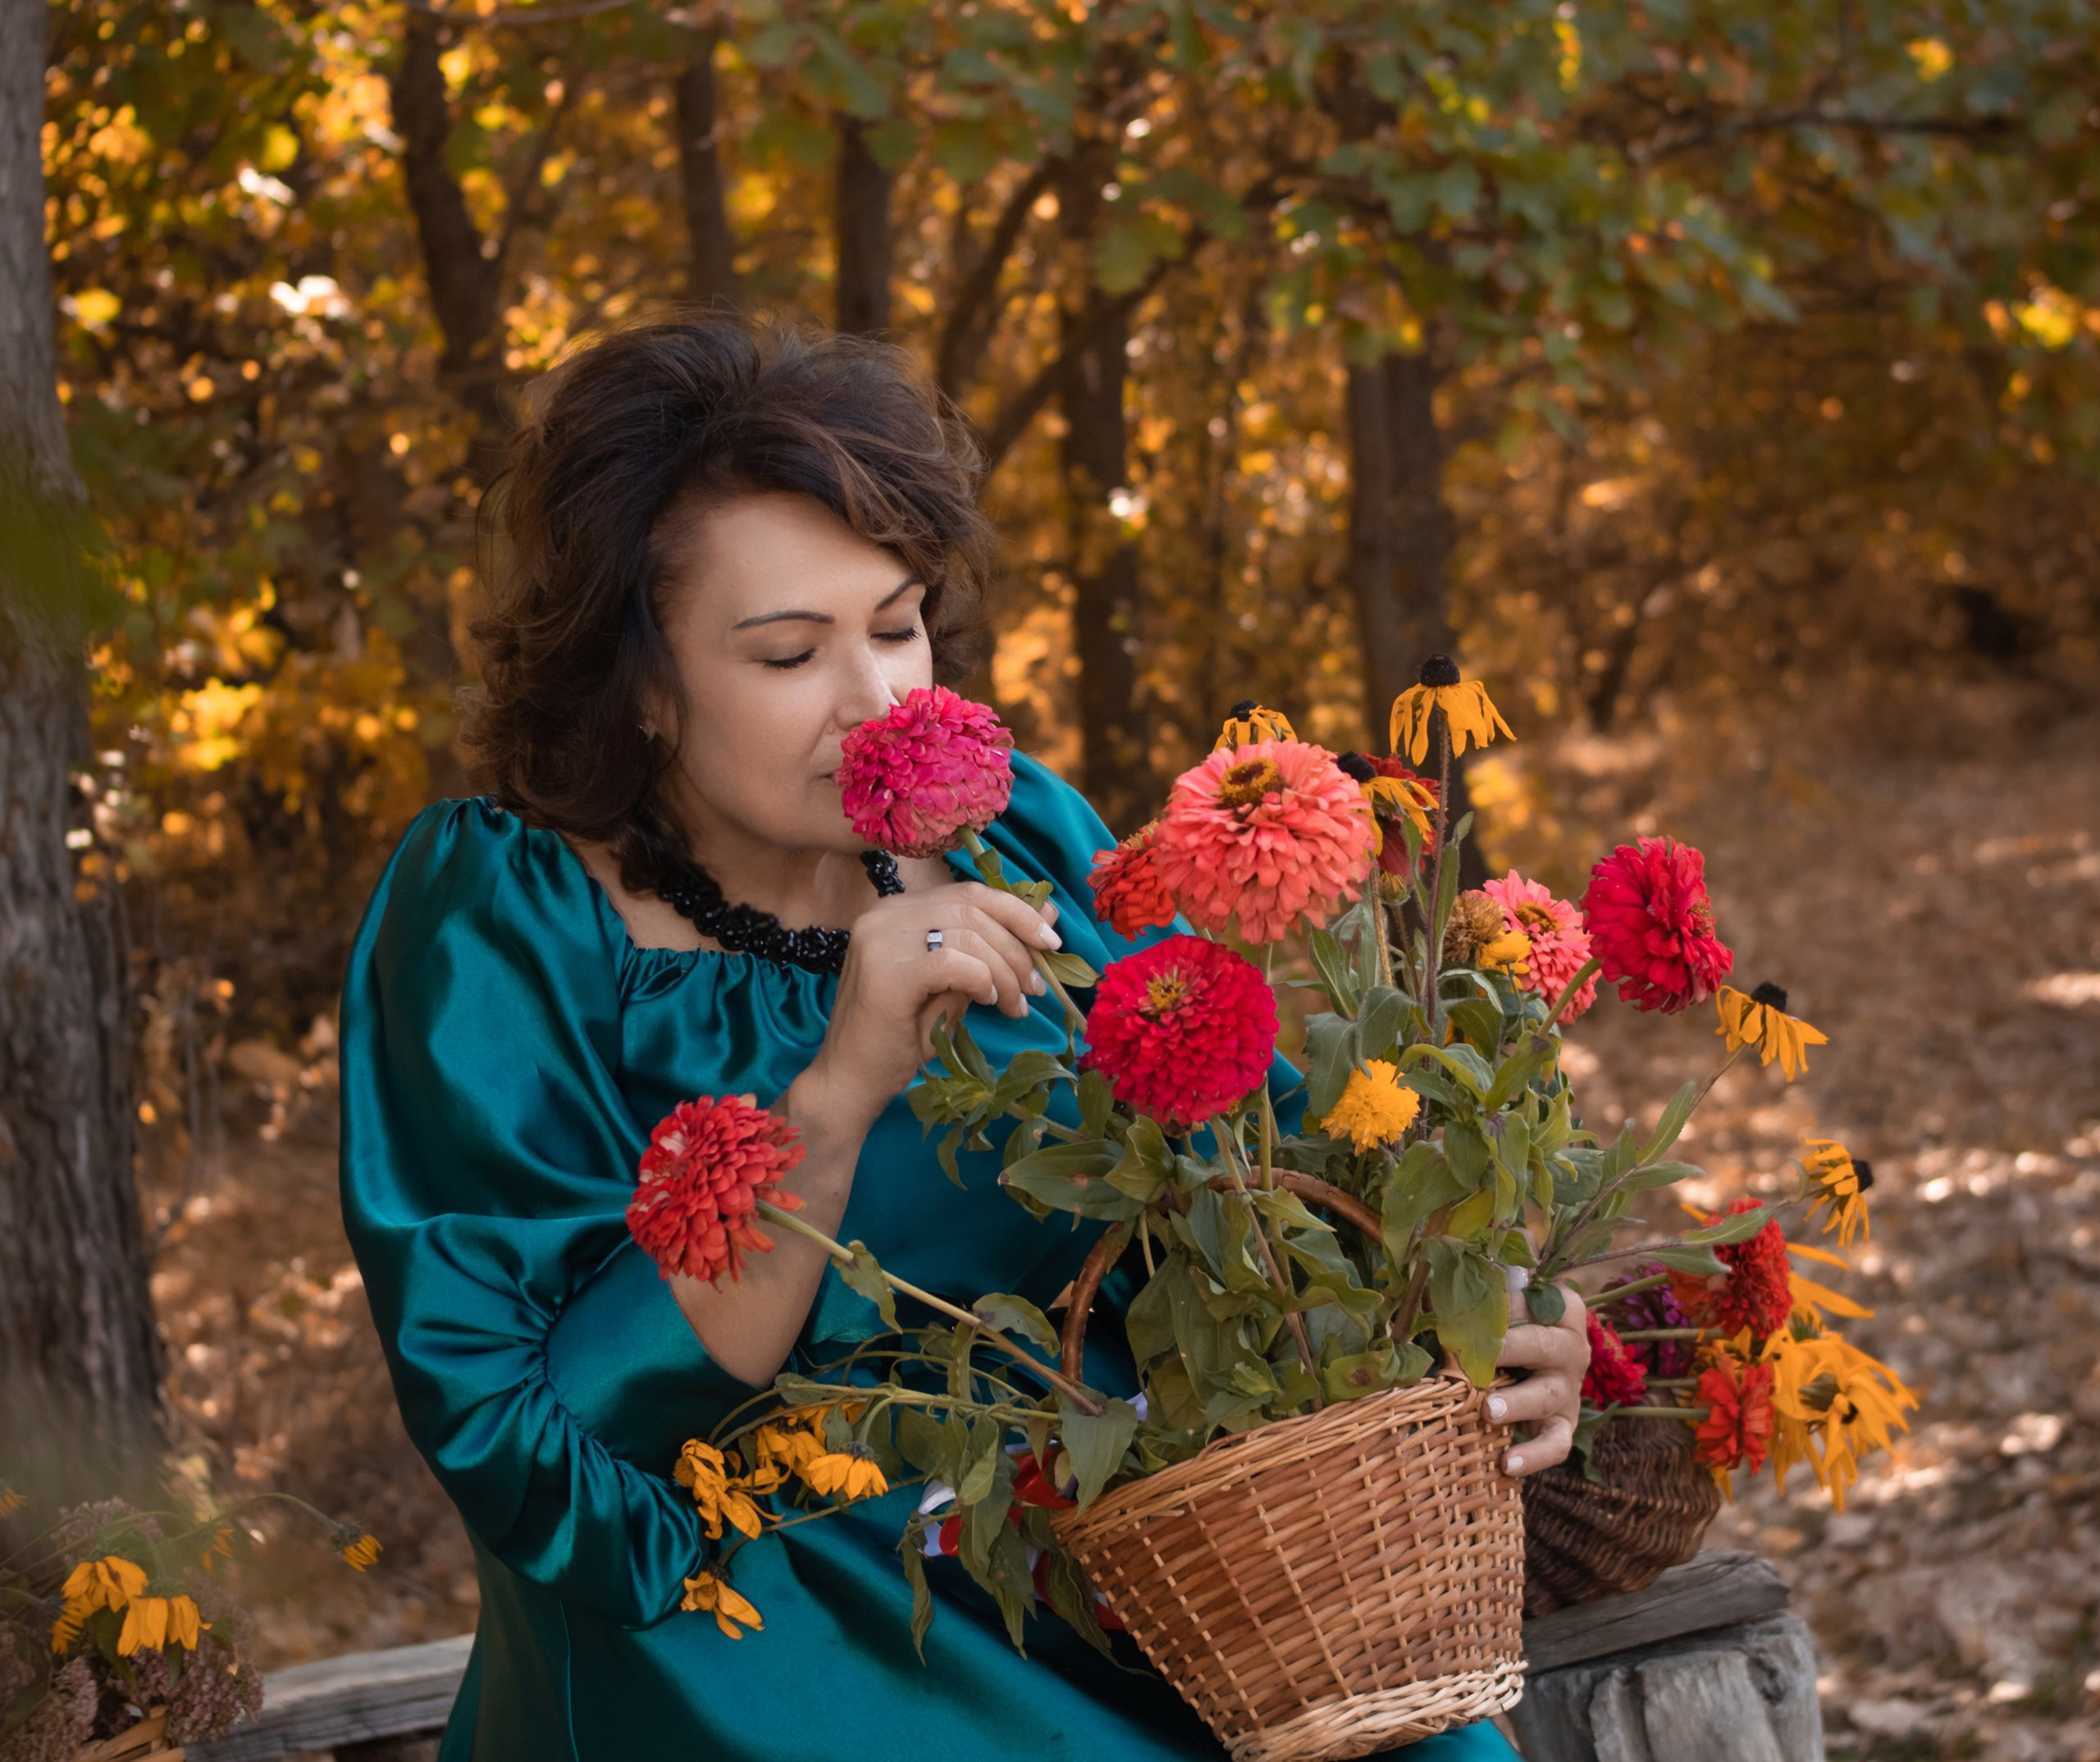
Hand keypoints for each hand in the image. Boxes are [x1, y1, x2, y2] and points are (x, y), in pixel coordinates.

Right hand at [802, 880, 1062, 1130]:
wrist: (852, 1082)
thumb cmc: (901, 1037)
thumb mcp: (955, 985)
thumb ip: (991, 949)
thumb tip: (1048, 916)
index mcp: (897, 910)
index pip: (969, 894)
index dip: (1018, 912)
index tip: (1051, 944)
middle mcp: (884, 914)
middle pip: (973, 909)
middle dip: (1017, 947)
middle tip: (1035, 988)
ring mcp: (880, 939)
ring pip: (969, 935)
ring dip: (1005, 972)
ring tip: (1015, 1006)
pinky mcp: (885, 972)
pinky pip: (954, 962)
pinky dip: (981, 980)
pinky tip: (987, 1003)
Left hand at [1488, 1285, 1589, 1477]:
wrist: (1534, 1366)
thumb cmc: (1512, 1323)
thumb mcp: (1504, 1296)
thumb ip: (1489, 1274)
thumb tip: (1458, 1245)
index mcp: (1561, 1308)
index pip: (1533, 1301)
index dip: (1503, 1305)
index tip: (1469, 1308)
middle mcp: (1572, 1347)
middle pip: (1543, 1345)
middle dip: (1510, 1350)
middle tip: (1479, 1357)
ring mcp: (1569, 1389)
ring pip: (1547, 1396)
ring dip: (1517, 1403)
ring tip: (1488, 1410)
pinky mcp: (1563, 1425)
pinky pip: (1555, 1445)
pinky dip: (1532, 1456)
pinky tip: (1505, 1464)